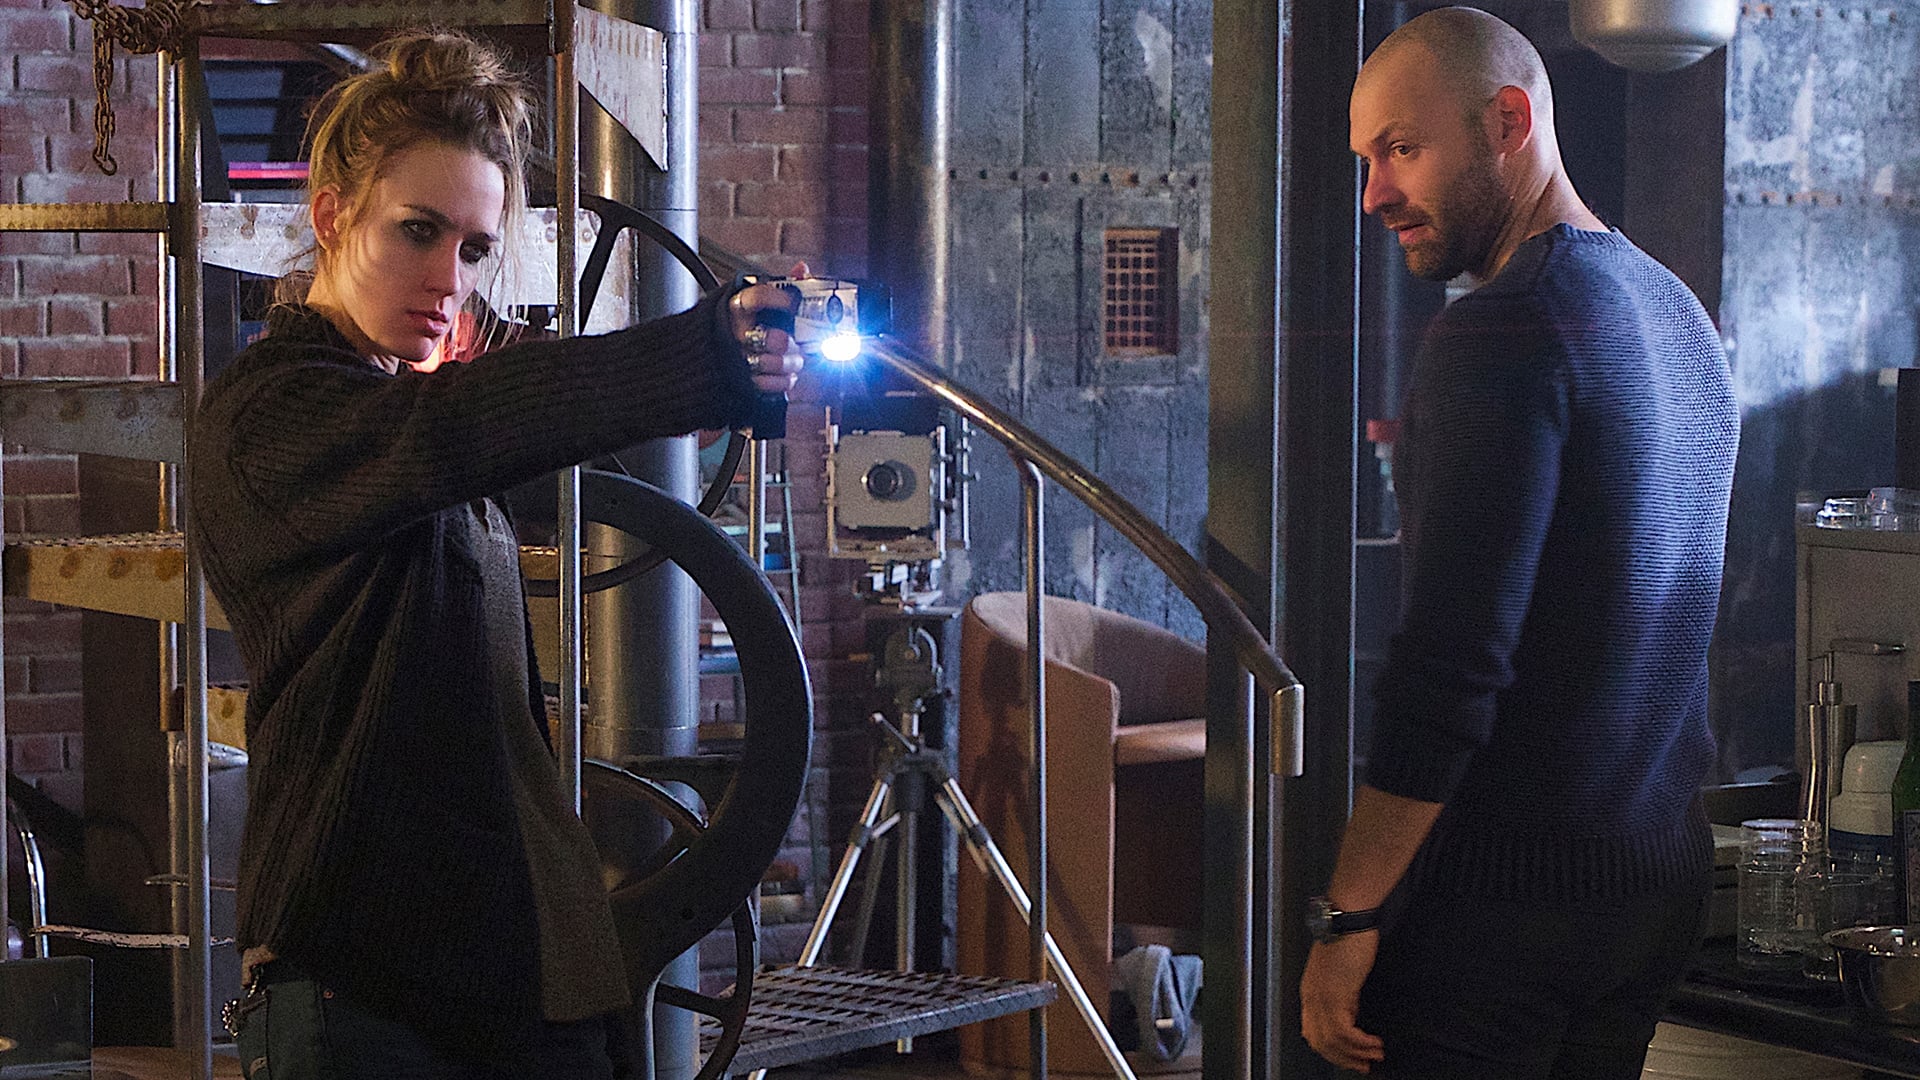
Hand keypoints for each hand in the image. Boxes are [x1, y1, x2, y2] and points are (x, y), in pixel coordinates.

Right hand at [729, 261, 809, 394]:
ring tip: (793, 358)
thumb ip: (781, 285)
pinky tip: (785, 372)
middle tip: (795, 340)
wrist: (705, 357)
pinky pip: (770, 383)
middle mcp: (734, 333)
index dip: (778, 300)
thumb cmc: (739, 325)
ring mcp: (738, 358)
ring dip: (791, 362)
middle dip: (789, 342)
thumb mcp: (755, 301)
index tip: (792, 302)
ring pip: (774, 362)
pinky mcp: (743, 381)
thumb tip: (802, 270)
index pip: (756, 298)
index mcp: (735, 307)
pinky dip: (784, 380)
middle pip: (773, 339)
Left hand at [1300, 932, 1385, 1072]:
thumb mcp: (1341, 971)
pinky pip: (1345, 1033)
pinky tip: (1374, 1043)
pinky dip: (1361, 1043)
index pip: (1312, 1032)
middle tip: (1363, 1064)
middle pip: (1319, 1042)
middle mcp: (1311, 998)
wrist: (1347, 918)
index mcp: (1310, 991)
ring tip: (1374, 1055)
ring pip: (1332, 1042)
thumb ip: (1342, 993)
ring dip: (1356, 1054)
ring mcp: (1321, 998)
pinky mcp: (1335, 996)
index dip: (1331, 1050)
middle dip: (1343, 1058)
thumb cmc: (1347, 937)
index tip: (1349, 1057)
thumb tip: (1353, 1012)